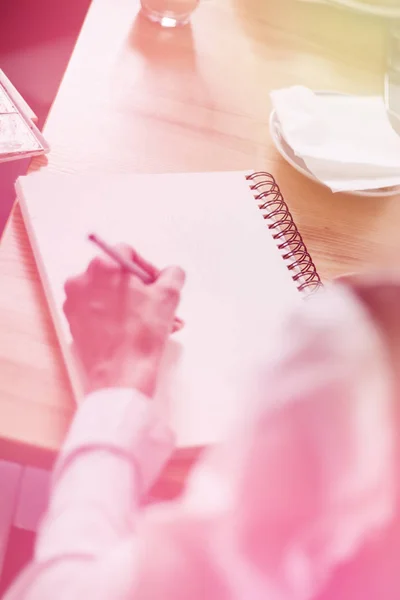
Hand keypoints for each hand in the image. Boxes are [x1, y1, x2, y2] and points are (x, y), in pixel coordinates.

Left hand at [63, 245, 184, 396]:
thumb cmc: (141, 337)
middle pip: (116, 275)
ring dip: (131, 304)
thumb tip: (171, 273)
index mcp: (103, 267)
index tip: (157, 285)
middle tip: (157, 305)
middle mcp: (82, 280)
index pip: (128, 253)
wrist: (121, 376)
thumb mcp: (169, 296)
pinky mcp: (74, 323)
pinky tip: (134, 331)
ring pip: (108, 294)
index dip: (148, 269)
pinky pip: (97, 311)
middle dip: (140, 289)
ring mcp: (74, 303)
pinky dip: (115, 317)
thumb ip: (173, 274)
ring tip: (152, 323)